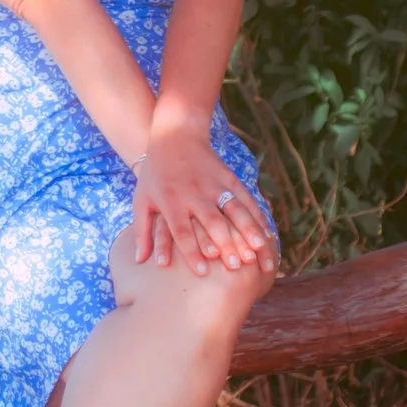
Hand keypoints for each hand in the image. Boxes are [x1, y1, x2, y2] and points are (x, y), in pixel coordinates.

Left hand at [131, 125, 276, 278]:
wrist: (175, 135)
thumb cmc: (155, 174)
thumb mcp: (141, 199)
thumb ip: (141, 231)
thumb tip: (139, 261)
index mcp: (172, 202)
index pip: (183, 231)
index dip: (193, 252)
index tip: (203, 272)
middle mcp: (195, 194)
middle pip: (213, 222)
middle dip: (226, 244)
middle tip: (237, 266)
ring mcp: (215, 185)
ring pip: (235, 210)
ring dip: (248, 230)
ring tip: (259, 250)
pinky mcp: (229, 178)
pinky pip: (247, 200)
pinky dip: (258, 218)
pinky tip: (267, 235)